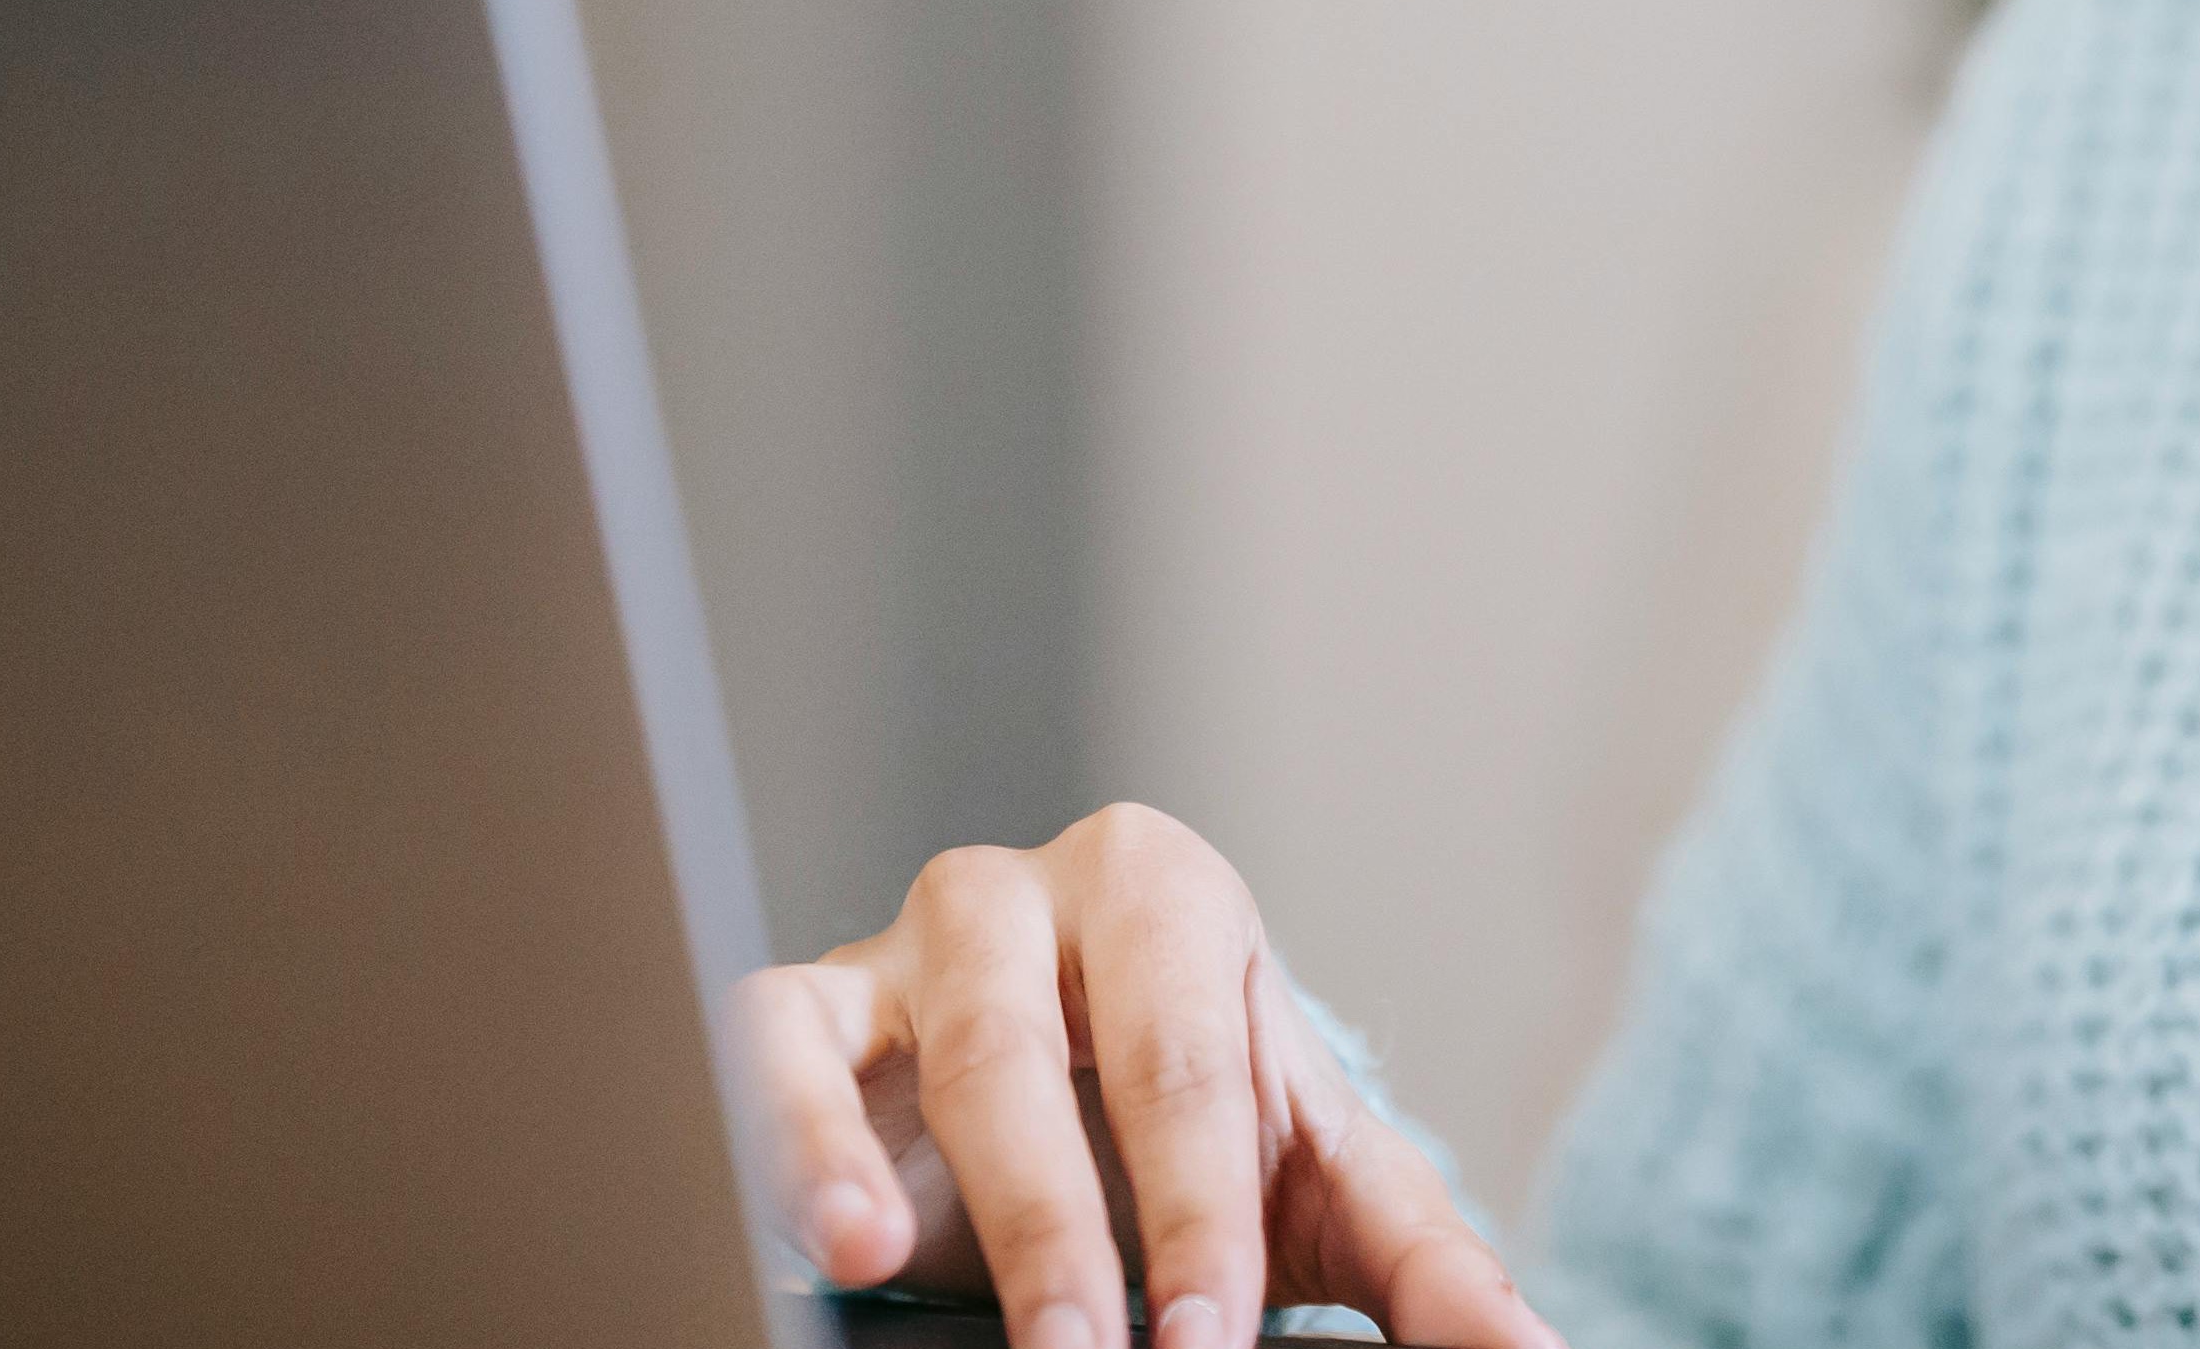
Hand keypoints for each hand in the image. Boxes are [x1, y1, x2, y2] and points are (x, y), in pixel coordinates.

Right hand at [728, 804, 1560, 1348]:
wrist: (1084, 1083)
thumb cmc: (1202, 1120)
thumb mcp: (1320, 1180)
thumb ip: (1426, 1264)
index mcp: (1171, 899)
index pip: (1189, 1066)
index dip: (1199, 1216)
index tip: (1207, 1342)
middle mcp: (1033, 896)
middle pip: (1044, 1051)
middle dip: (1068, 1222)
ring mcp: (912, 944)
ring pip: (921, 1046)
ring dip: (924, 1183)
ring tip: (906, 1278)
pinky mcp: (808, 1003)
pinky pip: (773, 1042)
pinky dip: (789, 1132)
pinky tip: (828, 1236)